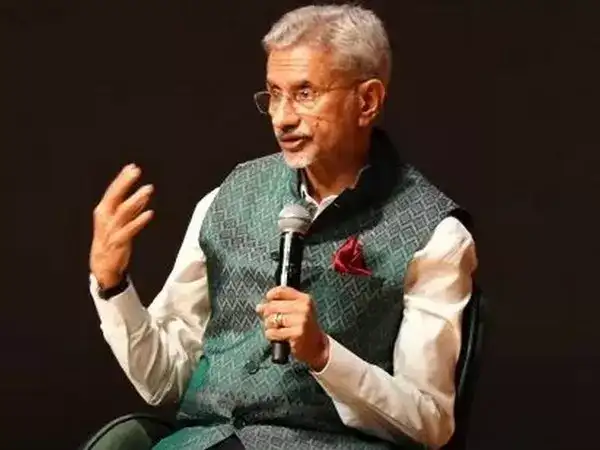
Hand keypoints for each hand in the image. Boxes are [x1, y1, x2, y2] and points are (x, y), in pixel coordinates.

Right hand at [90, 164, 153, 288]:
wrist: (102, 265)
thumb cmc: (111, 240)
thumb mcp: (118, 221)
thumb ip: (131, 209)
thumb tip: (142, 196)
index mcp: (103, 211)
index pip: (113, 191)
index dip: (122, 179)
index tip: (132, 167)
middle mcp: (105, 218)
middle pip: (115, 197)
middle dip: (125, 183)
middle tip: (136, 171)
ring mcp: (111, 230)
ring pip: (123, 211)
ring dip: (136, 199)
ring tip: (147, 189)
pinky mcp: (119, 242)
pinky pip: (130, 229)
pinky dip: (139, 220)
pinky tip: (150, 213)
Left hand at [256, 286, 329, 370]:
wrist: (317, 346)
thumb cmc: (303, 327)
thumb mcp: (297, 311)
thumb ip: (280, 305)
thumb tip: (259, 307)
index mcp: (304, 299)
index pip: (281, 291)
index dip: (270, 295)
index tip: (268, 301)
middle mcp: (304, 308)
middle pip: (272, 306)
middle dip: (266, 314)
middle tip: (270, 320)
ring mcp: (301, 321)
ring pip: (271, 319)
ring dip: (268, 325)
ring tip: (275, 328)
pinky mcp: (296, 334)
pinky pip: (273, 332)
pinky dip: (270, 335)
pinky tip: (276, 336)